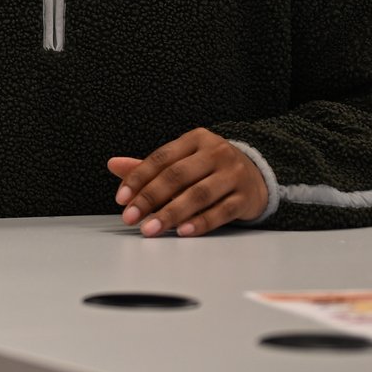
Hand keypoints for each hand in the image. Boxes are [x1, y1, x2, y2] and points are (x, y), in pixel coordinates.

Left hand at [106, 128, 268, 237]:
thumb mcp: (182, 160)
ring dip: (171, 214)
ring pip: (198, 195)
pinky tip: (182, 232)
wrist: (257, 176)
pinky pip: (220, 211)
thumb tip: (113, 164)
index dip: (138, 178)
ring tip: (151, 228)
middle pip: (177, 176)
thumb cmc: (210, 169)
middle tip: (131, 218)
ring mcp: (234, 175)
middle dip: (150, 198)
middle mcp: (216, 153)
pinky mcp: (246, 197)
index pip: (161, 158)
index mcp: (196, 139)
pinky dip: (200, 223)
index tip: (121, 199)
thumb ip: (149, 166)